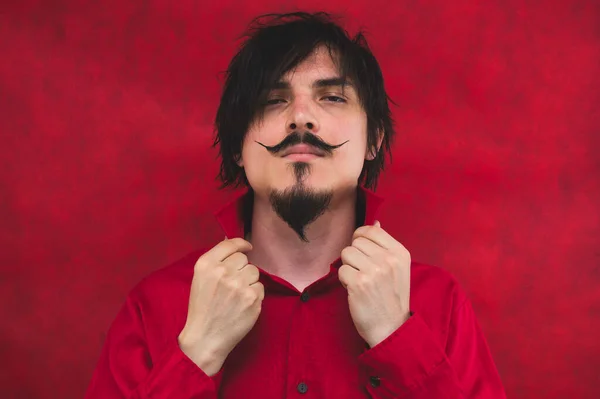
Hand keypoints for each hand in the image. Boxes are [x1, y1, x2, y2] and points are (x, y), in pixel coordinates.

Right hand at [178, 238, 263, 374]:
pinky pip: (260, 287)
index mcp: (206, 265)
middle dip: (240, 268)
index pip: (230, 244)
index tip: (247, 247)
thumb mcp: (200, 279)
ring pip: (254, 272)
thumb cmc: (202, 308)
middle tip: (232, 284)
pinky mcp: (253, 298)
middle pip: (243, 259)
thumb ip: (216, 261)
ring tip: (237, 295)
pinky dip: (254, 294)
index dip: (241, 244)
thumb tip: (236, 246)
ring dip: (249, 281)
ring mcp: (240, 285)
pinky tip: (243, 304)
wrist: (205, 338)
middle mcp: (223, 271)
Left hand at [338, 221, 410, 347]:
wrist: (391, 327)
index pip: (371, 230)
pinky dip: (345, 280)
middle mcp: (388, 259)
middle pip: (356, 242)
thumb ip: (385, 245)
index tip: (361, 250)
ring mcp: (373, 271)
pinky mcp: (358, 283)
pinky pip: (341, 270)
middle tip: (363, 272)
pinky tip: (355, 290)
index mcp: (399, 253)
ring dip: (349, 267)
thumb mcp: (398, 268)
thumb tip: (374, 223)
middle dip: (355, 255)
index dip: (360, 237)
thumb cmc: (391, 297)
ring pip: (346, 253)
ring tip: (360, 280)